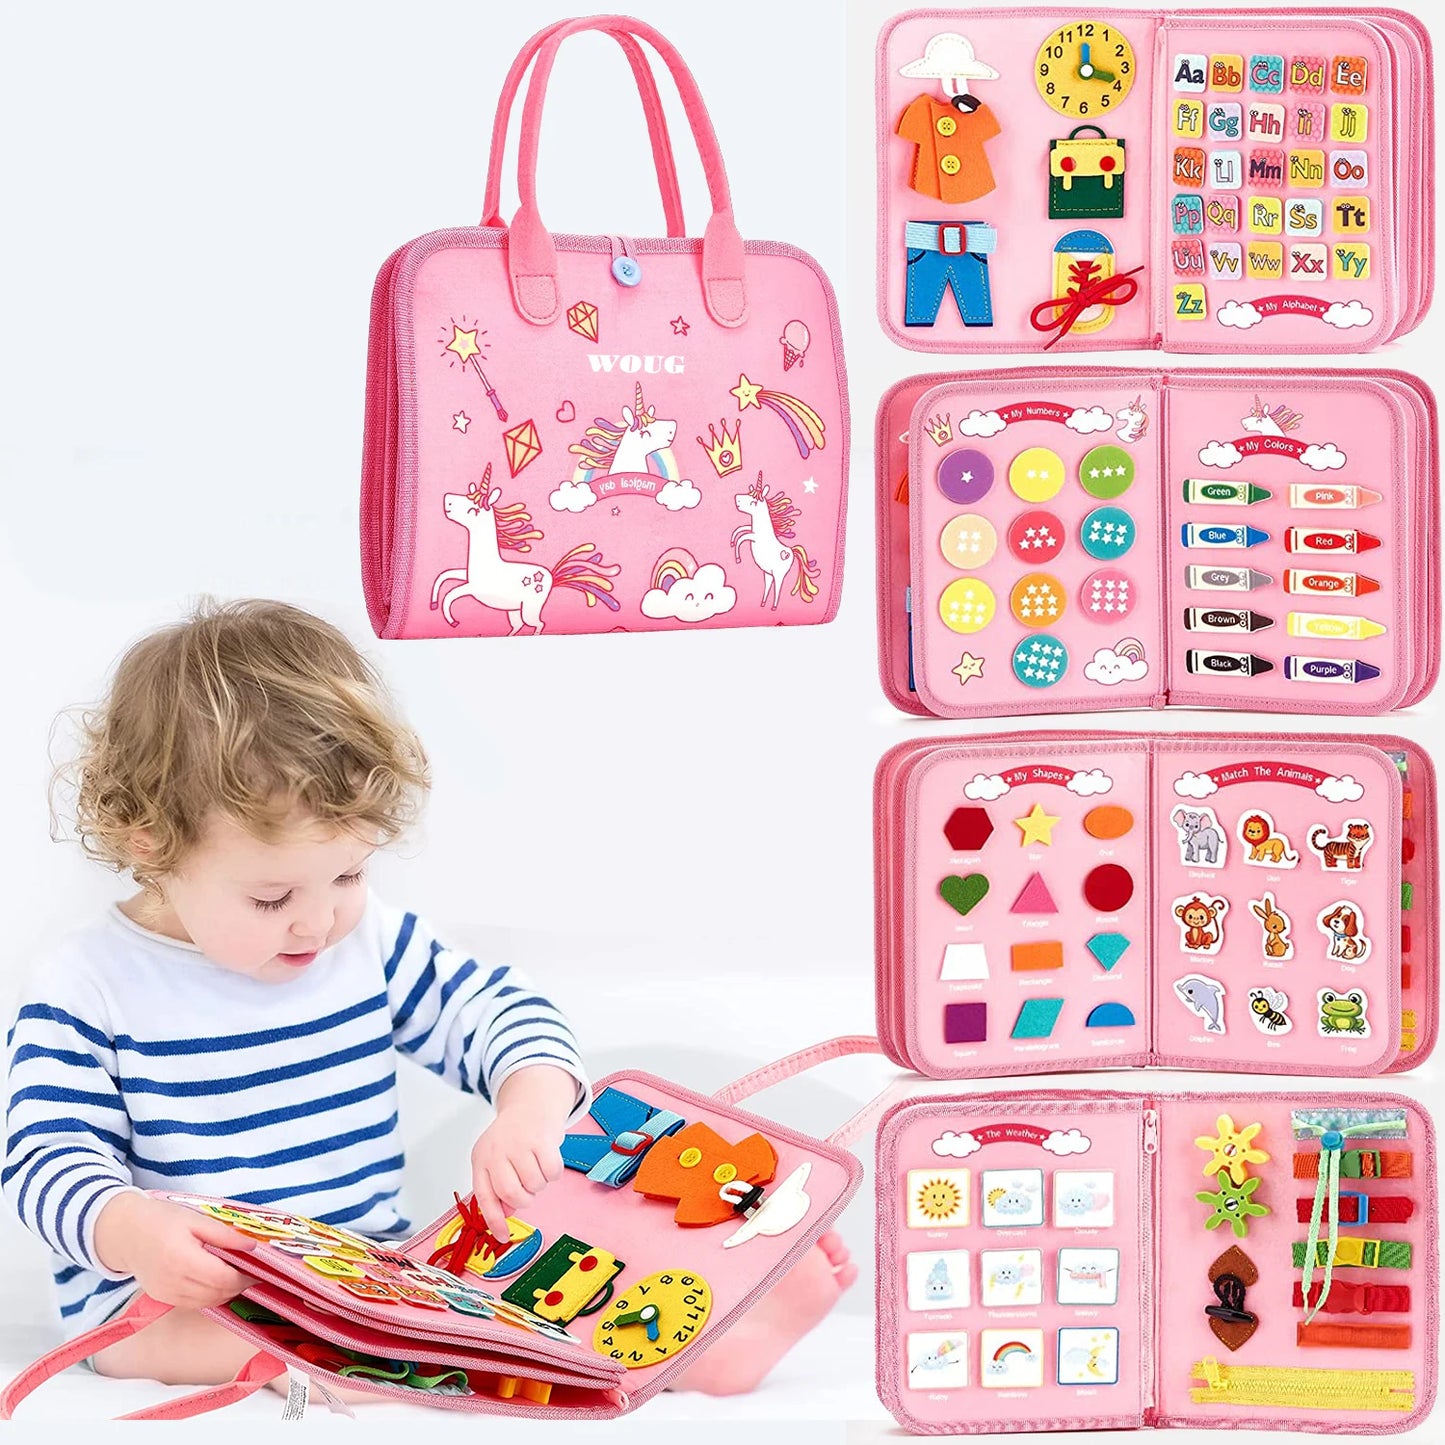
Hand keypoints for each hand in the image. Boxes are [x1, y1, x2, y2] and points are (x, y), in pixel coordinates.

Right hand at [93, 1191, 256, 1309]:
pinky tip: (217, 1281)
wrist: (127, 1233)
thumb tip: (252, 1246)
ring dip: (226, 1293)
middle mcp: (172, 1281)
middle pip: (216, 1294)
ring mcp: (166, 1293)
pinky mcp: (162, 1298)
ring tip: (237, 1276)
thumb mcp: (196, 1219)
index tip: (259, 1270)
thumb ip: (224, 1235)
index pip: (221, 1278)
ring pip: (207, 1303)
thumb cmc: (163, 1220)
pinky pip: (194, 1304)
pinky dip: (210, 1297)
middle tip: (252, 1272)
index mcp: (182, 1259)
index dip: (244, 1277)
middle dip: (238, 1286)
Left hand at [468, 1065, 578, 1236]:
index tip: (502, 1237)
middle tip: (529, 1188)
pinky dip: (554, 1172)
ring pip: (534, 1185)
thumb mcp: (497, 1160)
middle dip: (525, 1198)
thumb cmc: (514, 1137)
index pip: (485, 1197)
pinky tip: (548, 1160)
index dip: (494, 1221)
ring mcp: (518, 1143)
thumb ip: (498, 1187)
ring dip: (540, 1183)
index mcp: (481, 1159)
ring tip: (537, 1168)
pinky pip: (552, 1172)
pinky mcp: (541, 1138)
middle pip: (512, 1194)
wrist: (531, 1102)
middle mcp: (496, 1150)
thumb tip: (506, 1214)